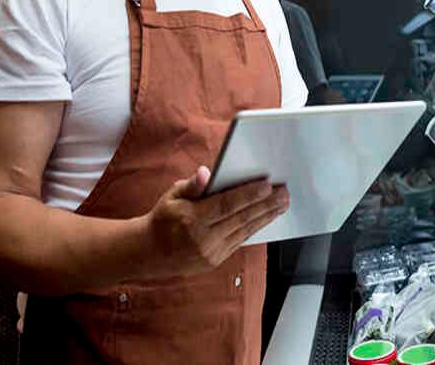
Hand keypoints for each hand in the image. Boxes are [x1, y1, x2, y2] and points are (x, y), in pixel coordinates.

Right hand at [141, 166, 289, 277]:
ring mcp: (210, 252)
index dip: (248, 195)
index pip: (226, 205)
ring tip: (283, 204)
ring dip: (266, 216)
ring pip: (244, 231)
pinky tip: (267, 217)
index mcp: (191, 218)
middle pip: (241, 218)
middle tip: (285, 193)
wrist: (148, 253)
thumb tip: (206, 173)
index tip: (268, 185)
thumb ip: (191, 185)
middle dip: (266, 205)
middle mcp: (202, 238)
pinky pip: (240, 240)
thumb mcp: (171, 196)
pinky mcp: (215, 260)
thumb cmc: (163, 218)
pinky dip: (255, 227)